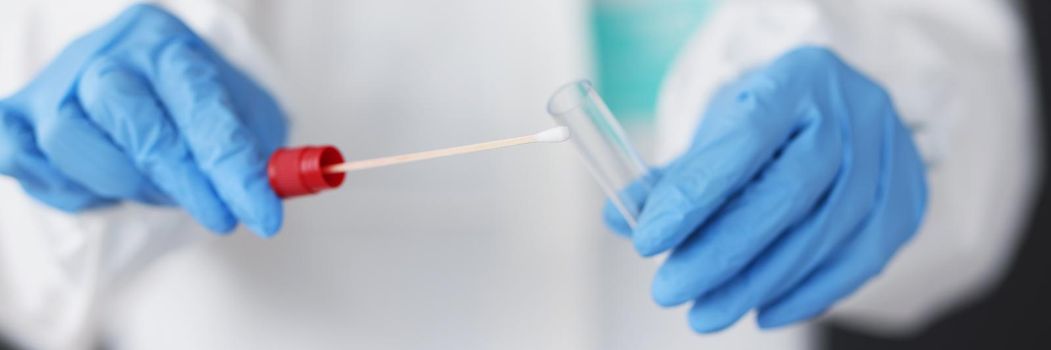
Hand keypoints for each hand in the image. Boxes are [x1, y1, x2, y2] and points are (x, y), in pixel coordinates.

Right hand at [0, 4, 287, 236]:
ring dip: (123, 183)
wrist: (142, 83)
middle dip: (183, 182)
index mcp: (168, 45)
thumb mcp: (245, 119)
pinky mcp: (17, 112)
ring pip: (71, 141)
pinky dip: (66, 187)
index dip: (233, 168)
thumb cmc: (197, 105)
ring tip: (156, 189)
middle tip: (220, 218)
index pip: (202, 105)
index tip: (262, 215)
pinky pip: (24, 159)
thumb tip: (272, 193)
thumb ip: (260, 155)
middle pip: (134, 120)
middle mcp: (108, 55)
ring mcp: (56, 82)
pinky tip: (102, 188)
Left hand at [606, 47, 926, 331]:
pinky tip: (762, 311)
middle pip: (786, 195)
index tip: (647, 240)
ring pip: (823, 235)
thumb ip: (675, 173)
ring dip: (757, 284)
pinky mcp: (907, 198)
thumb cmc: (768, 119)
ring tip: (706, 313)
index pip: (742, 141)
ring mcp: (889, 155)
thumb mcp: (719, 127)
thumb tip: (621, 217)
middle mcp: (851, 112)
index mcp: (795, 80)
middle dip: (721, 253)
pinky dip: (807, 294)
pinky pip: (860, 260)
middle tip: (670, 290)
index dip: (693, 196)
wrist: (839, 106)